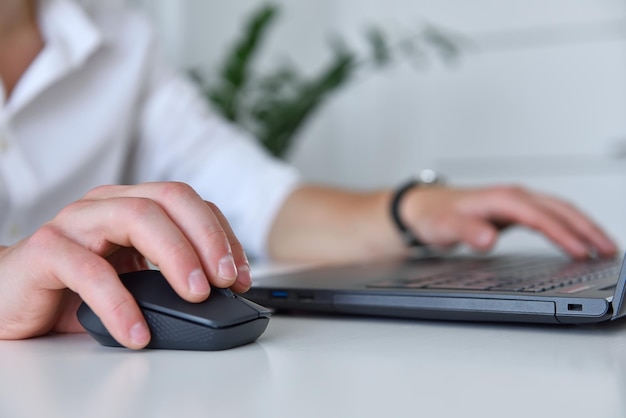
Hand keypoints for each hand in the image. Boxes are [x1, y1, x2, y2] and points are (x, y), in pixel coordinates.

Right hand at [0, 182, 250, 348]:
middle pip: (170, 198)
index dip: (223, 236)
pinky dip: (120, 303)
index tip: (242, 276)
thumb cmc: (75, 289)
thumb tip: (221, 299)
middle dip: (208, 238)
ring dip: (177, 256)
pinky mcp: (45, 251)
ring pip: (137, 218)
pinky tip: (137, 331)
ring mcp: (76, 223)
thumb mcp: (135, 281)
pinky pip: (89, 270)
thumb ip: (169, 280)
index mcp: (134, 206)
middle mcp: (108, 205)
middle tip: (227, 280)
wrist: (10, 300)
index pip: (191, 203)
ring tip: (196, 295)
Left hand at [400, 185, 617, 257]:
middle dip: (587, 228)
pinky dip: (569, 228)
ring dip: (583, 226)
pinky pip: (550, 217)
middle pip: (559, 209)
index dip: (563, 234)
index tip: (582, 252)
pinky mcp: (515, 211)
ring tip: (605, 248)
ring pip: (559, 210)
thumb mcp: (443, 227)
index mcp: (501, 198)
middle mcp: (513, 196)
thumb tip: (489, 238)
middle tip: (610, 250)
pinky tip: (578, 242)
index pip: (540, 216)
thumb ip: (465, 232)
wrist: (424, 207)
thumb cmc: (434, 216)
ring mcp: (516, 202)